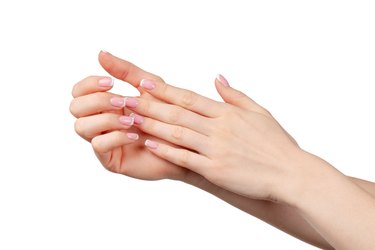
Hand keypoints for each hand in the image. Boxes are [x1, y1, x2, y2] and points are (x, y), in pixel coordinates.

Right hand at [69, 51, 187, 180]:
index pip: (79, 92)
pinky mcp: (111, 159)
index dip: (89, 84)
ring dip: (105, 119)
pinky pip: (99, 146)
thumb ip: (125, 71)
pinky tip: (136, 135)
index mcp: (106, 104)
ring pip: (81, 127)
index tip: (110, 82)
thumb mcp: (149, 87)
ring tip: (131, 120)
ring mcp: (104, 140)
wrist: (185, 142)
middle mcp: (100, 121)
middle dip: (97, 101)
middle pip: (75, 107)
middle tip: (122, 102)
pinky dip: (116, 137)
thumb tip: (100, 53)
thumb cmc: (168, 115)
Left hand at [122, 76, 306, 201]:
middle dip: (150, 105)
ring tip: (131, 118)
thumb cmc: (276, 143)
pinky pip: (186, 158)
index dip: (165, 90)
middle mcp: (219, 128)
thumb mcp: (259, 112)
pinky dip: (166, 151)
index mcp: (227, 113)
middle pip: (178, 113)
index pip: (190, 98)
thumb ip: (235, 95)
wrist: (290, 173)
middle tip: (127, 99)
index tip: (145, 83)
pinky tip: (150, 145)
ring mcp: (216, 149)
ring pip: (177, 133)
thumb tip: (217, 78)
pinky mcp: (215, 170)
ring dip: (152, 125)